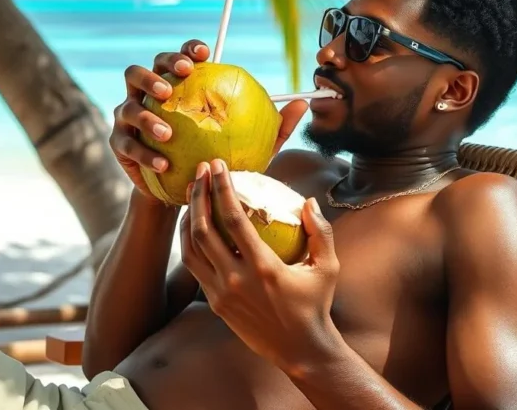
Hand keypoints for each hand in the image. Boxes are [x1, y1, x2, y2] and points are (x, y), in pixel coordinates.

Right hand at [110, 40, 308, 200]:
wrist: (180, 192)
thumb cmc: (216, 160)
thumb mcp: (249, 145)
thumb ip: (272, 126)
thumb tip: (302, 104)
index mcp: (176, 86)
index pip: (178, 59)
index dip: (186, 50)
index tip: (204, 55)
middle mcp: (148, 95)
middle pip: (142, 70)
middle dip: (158, 70)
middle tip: (177, 82)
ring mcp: (129, 117)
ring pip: (129, 104)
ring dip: (146, 113)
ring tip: (166, 128)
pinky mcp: (119, 143)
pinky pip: (127, 144)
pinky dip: (145, 153)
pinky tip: (164, 164)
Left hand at [180, 159, 341, 372]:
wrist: (300, 351)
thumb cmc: (316, 305)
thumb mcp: (328, 267)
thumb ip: (320, 232)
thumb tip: (307, 201)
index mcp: (263, 267)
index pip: (233, 219)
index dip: (222, 188)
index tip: (218, 165)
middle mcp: (236, 280)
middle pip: (204, 229)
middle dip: (198, 195)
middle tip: (201, 171)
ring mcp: (221, 294)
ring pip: (191, 249)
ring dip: (188, 217)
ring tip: (192, 194)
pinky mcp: (215, 304)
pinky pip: (195, 267)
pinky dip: (190, 242)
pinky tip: (195, 225)